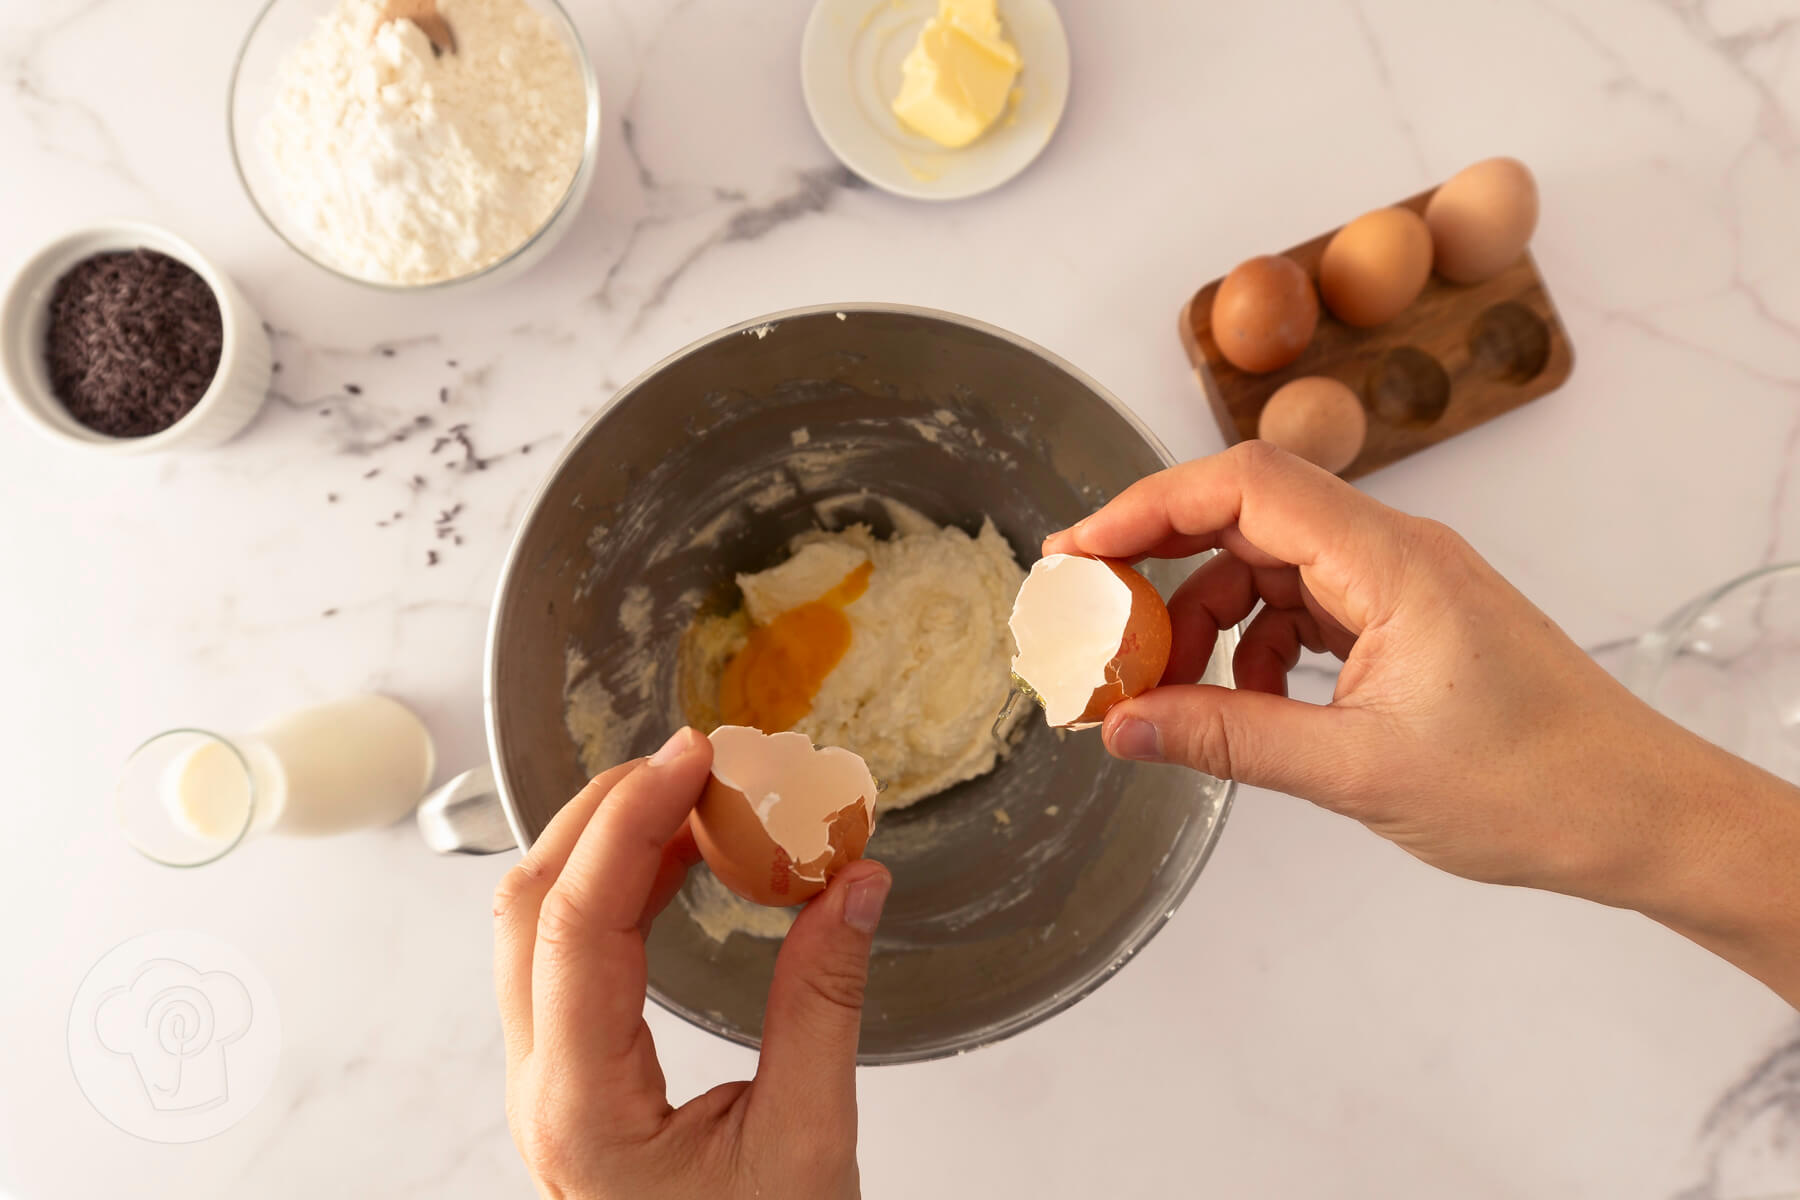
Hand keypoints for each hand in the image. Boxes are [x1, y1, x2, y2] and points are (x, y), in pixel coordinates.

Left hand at [493, 727, 892, 1199]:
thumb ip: (823, 1006)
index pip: (576, 924)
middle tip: (697, 764)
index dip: (631, 823)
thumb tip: (853, 884)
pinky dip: (614, 889)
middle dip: (605, 812)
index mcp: (581, 1106)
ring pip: (533, 925)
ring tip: (696, 801)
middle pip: (528, 906)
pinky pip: (565, 955)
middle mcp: (540, 1086)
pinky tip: (681, 866)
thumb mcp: (806, 1147)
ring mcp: (545, 1082)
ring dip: (604, 845)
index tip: (695, 759)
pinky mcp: (569, 1078)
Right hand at [1046, 443, 1799, 1003]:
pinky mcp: (1408, 618)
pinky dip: (1258, 646)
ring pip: (1271, 565)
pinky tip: (1247, 703)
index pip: (1247, 485)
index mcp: (1392, 562)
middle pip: (1248, 516)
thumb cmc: (1534, 786)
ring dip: (1210, 619)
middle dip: (1164, 565)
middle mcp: (1396, 551)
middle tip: (1098, 620)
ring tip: (1170, 691)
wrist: (1638, 814)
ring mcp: (1403, 582)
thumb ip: (1228, 740)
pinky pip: (1306, 605)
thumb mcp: (1357, 771)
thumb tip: (1124, 726)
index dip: (1149, 506)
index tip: (1080, 550)